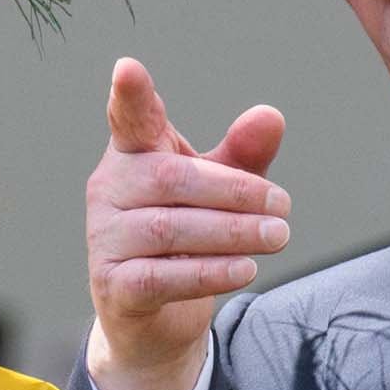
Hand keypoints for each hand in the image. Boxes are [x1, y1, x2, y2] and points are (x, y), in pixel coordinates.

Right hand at [85, 57, 287, 389]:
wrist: (154, 321)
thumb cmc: (186, 236)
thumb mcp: (219, 191)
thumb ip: (242, 155)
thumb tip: (271, 116)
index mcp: (133, 154)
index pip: (128, 119)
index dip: (129, 95)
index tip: (128, 68)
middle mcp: (109, 189)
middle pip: (171, 179)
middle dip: (235, 191)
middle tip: (283, 206)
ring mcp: (105, 239)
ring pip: (171, 228)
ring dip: (233, 232)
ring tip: (278, 235)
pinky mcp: (114, 286)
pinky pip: (164, 276)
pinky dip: (210, 272)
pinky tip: (246, 269)